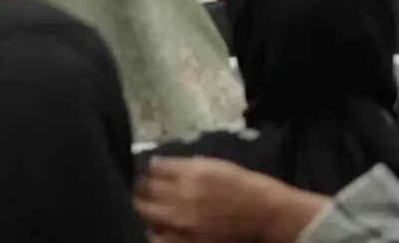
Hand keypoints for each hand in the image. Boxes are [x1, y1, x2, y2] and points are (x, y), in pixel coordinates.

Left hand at [135, 157, 326, 242]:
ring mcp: (185, 221)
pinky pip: (161, 238)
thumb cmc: (238, 183)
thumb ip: (182, 166)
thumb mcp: (211, 164)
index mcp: (192, 172)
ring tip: (141, 205)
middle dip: (140, 188)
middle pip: (148, 189)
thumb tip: (156, 165)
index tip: (146, 172)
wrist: (261, 211)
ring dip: (142, 207)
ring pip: (149, 213)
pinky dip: (153, 232)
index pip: (156, 169)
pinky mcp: (189, 241)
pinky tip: (154, 228)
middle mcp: (185, 195)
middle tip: (138, 188)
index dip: (148, 170)